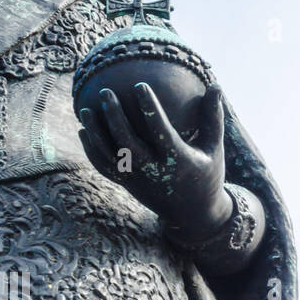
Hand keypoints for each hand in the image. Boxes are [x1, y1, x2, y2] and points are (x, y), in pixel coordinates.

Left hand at [77, 82, 231, 243]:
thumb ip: (213, 118)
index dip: (149, 109)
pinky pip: (105, 168)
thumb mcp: (214, 148)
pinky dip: (92, 150)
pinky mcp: (128, 185)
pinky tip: (83, 130)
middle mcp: (155, 171)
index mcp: (178, 160)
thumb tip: (216, 85)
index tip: (139, 85)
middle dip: (114, 117)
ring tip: (84, 110)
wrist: (193, 215)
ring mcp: (138, 180)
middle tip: (105, 92)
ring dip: (95, 133)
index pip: (161, 131)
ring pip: (110, 156)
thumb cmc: (207, 174)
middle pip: (127, 143)